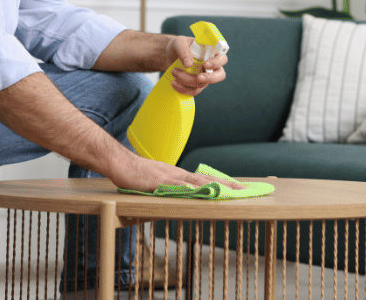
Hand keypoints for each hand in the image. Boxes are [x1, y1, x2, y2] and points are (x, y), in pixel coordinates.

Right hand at [111, 152, 245, 191]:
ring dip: (216, 187)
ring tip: (233, 192)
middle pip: (206, 179)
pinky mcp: (159, 181)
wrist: (119, 164)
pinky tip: (204, 192)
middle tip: (246, 190)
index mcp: (177, 175)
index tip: (238, 188)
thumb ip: (166, 190)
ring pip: (198, 182)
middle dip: (227, 185)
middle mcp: (177, 174)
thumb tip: (176, 200)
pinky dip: (193, 189)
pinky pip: (179, 186)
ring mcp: (170, 176)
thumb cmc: (134, 174)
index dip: (221, 183)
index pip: (204, 179)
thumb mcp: (154, 184)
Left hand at [164, 35, 227, 95]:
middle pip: (219, 75)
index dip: (217, 63)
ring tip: (174, 71)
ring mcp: (204, 77)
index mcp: (211, 53)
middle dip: (209, 78)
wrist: (169, 56)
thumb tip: (189, 64)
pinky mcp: (195, 85)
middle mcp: (211, 66)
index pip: (222, 59)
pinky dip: (183, 88)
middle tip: (198, 77)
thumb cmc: (178, 46)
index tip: (206, 64)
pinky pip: (193, 91)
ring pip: (202, 84)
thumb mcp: (179, 43)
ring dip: (187, 80)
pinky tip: (174, 82)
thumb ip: (184, 51)